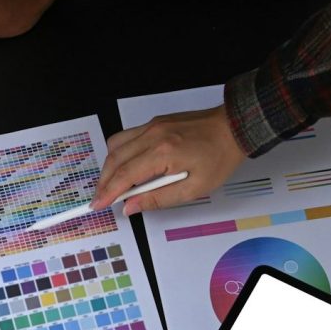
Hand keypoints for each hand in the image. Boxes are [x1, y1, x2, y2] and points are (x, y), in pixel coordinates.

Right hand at [91, 106, 246, 213]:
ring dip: (109, 167)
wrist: (233, 127)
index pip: (125, 176)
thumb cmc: (219, 158)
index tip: (97, 205)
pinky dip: (118, 153)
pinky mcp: (154, 123)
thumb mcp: (193, 188)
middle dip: (103, 182)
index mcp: (163, 153)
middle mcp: (152, 135)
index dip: (108, 193)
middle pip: (114, 160)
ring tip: (110, 185)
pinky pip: (126, 137)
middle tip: (100, 199)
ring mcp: (152, 126)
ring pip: (115, 145)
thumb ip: (157, 199)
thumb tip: (130, 206)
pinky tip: (124, 166)